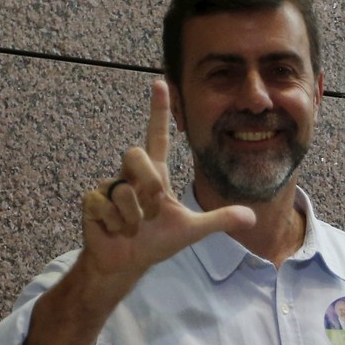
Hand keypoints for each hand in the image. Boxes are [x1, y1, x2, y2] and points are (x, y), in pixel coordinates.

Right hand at [24, 80, 254, 344]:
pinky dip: (117, 224)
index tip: (160, 82)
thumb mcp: (191, 230)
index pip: (157, 136)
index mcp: (154, 174)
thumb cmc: (155, 242)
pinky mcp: (93, 201)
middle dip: (147, 184)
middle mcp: (131, 175)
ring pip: (123, 189)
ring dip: (134, 216)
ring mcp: (110, 186)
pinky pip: (106, 205)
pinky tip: (116, 230)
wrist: (126, 262)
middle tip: (152, 208)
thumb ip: (219, 220)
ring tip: (133, 227)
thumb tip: (251, 217)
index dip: (158, 111)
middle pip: (134, 154)